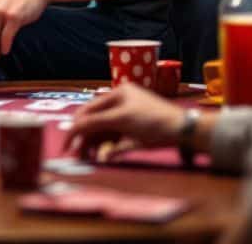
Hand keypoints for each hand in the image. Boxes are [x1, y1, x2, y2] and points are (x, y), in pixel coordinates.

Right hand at [64, 83, 185, 161]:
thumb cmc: (153, 120)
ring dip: (94, 145)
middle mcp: (120, 103)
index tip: (67, 144)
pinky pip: (114, 139)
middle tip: (76, 155)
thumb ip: (96, 123)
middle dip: (84, 139)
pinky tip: (103, 157)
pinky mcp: (134, 131)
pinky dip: (107, 148)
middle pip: (95, 122)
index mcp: (118, 93)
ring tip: (89, 158)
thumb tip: (73, 129)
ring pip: (103, 132)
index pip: (89, 110)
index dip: (76, 127)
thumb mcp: (121, 120)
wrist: (184, 131)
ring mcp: (127, 117)